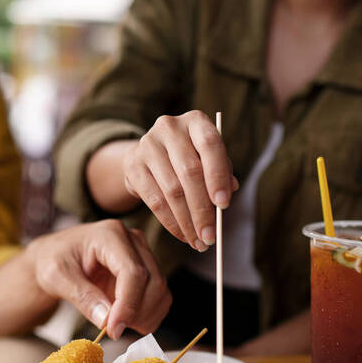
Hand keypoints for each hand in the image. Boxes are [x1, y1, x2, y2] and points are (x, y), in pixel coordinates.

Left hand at [23, 220, 170, 338]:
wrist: (57, 256)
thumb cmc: (53, 260)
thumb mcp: (56, 277)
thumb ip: (82, 296)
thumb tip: (106, 320)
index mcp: (109, 234)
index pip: (133, 272)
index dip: (127, 305)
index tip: (113, 329)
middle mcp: (133, 240)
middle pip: (153, 282)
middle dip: (136, 314)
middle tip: (112, 331)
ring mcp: (144, 253)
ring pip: (161, 292)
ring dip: (145, 317)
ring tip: (116, 325)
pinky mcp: (148, 269)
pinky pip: (160, 298)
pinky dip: (148, 316)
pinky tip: (126, 320)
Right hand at [122, 111, 237, 250]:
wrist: (149, 156)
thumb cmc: (189, 158)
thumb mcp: (208, 159)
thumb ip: (221, 172)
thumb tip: (228, 192)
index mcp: (196, 121)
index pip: (210, 145)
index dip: (218, 176)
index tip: (224, 205)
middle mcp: (169, 127)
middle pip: (189, 172)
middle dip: (202, 209)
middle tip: (210, 236)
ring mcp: (147, 145)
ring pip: (172, 191)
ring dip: (187, 221)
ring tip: (198, 241)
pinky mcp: (132, 165)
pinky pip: (154, 200)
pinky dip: (170, 222)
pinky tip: (182, 235)